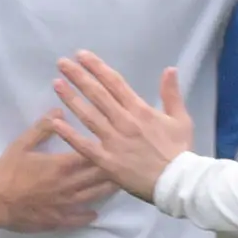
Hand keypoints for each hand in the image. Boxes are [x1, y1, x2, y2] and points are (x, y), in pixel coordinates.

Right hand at [0, 119, 113, 232]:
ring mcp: (66, 205)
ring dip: (108, 190)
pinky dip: (88, 216)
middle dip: (115, 169)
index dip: (107, 149)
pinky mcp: (58, 220)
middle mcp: (70, 185)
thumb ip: (42, 128)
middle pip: (99, 176)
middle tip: (129, 164)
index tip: (120, 144)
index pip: (93, 154)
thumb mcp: (21, 145)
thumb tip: (60, 110)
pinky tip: (95, 214)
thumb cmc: (6, 172)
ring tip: (121, 185)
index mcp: (62, 164)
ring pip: (94, 196)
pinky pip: (78, 219)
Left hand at [48, 51, 191, 200]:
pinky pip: (84, 145)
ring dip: (71, 98)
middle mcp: (123, 121)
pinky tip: (55, 122)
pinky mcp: (106, 161)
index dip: (97, 67)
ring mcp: (113, 141)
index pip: (114, 83)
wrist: (177, 182)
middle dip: (78, 76)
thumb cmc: (179, 151)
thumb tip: (169, 69)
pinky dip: (69, 134)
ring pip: (88, 115)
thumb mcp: (181, 119)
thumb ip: (172, 94)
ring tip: (56, 83)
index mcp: (140, 110)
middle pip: (97, 94)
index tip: (82, 55)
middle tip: (62, 63)